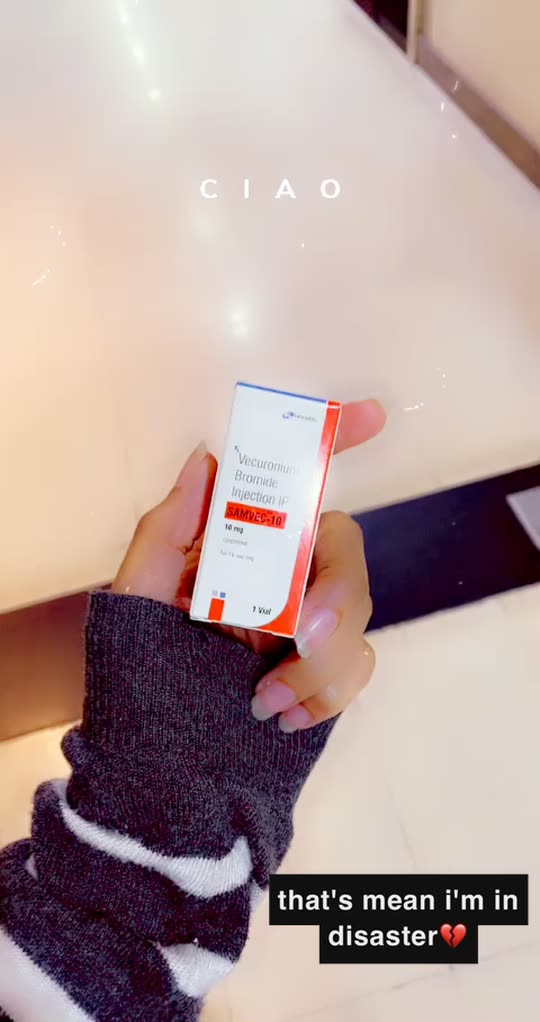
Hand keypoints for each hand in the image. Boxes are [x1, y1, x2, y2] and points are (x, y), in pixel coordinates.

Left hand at [112, 399, 385, 730]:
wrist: (158, 767)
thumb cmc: (137, 676)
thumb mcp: (136, 597)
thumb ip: (166, 531)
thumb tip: (204, 462)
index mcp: (238, 547)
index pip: (289, 483)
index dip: (333, 441)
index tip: (370, 416)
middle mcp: (280, 576)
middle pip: (342, 547)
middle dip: (335, 590)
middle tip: (302, 637)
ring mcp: (306, 625)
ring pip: (357, 611)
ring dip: (320, 660)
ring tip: (266, 700)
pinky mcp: (325, 673)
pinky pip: (358, 665)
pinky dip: (328, 694)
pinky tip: (284, 717)